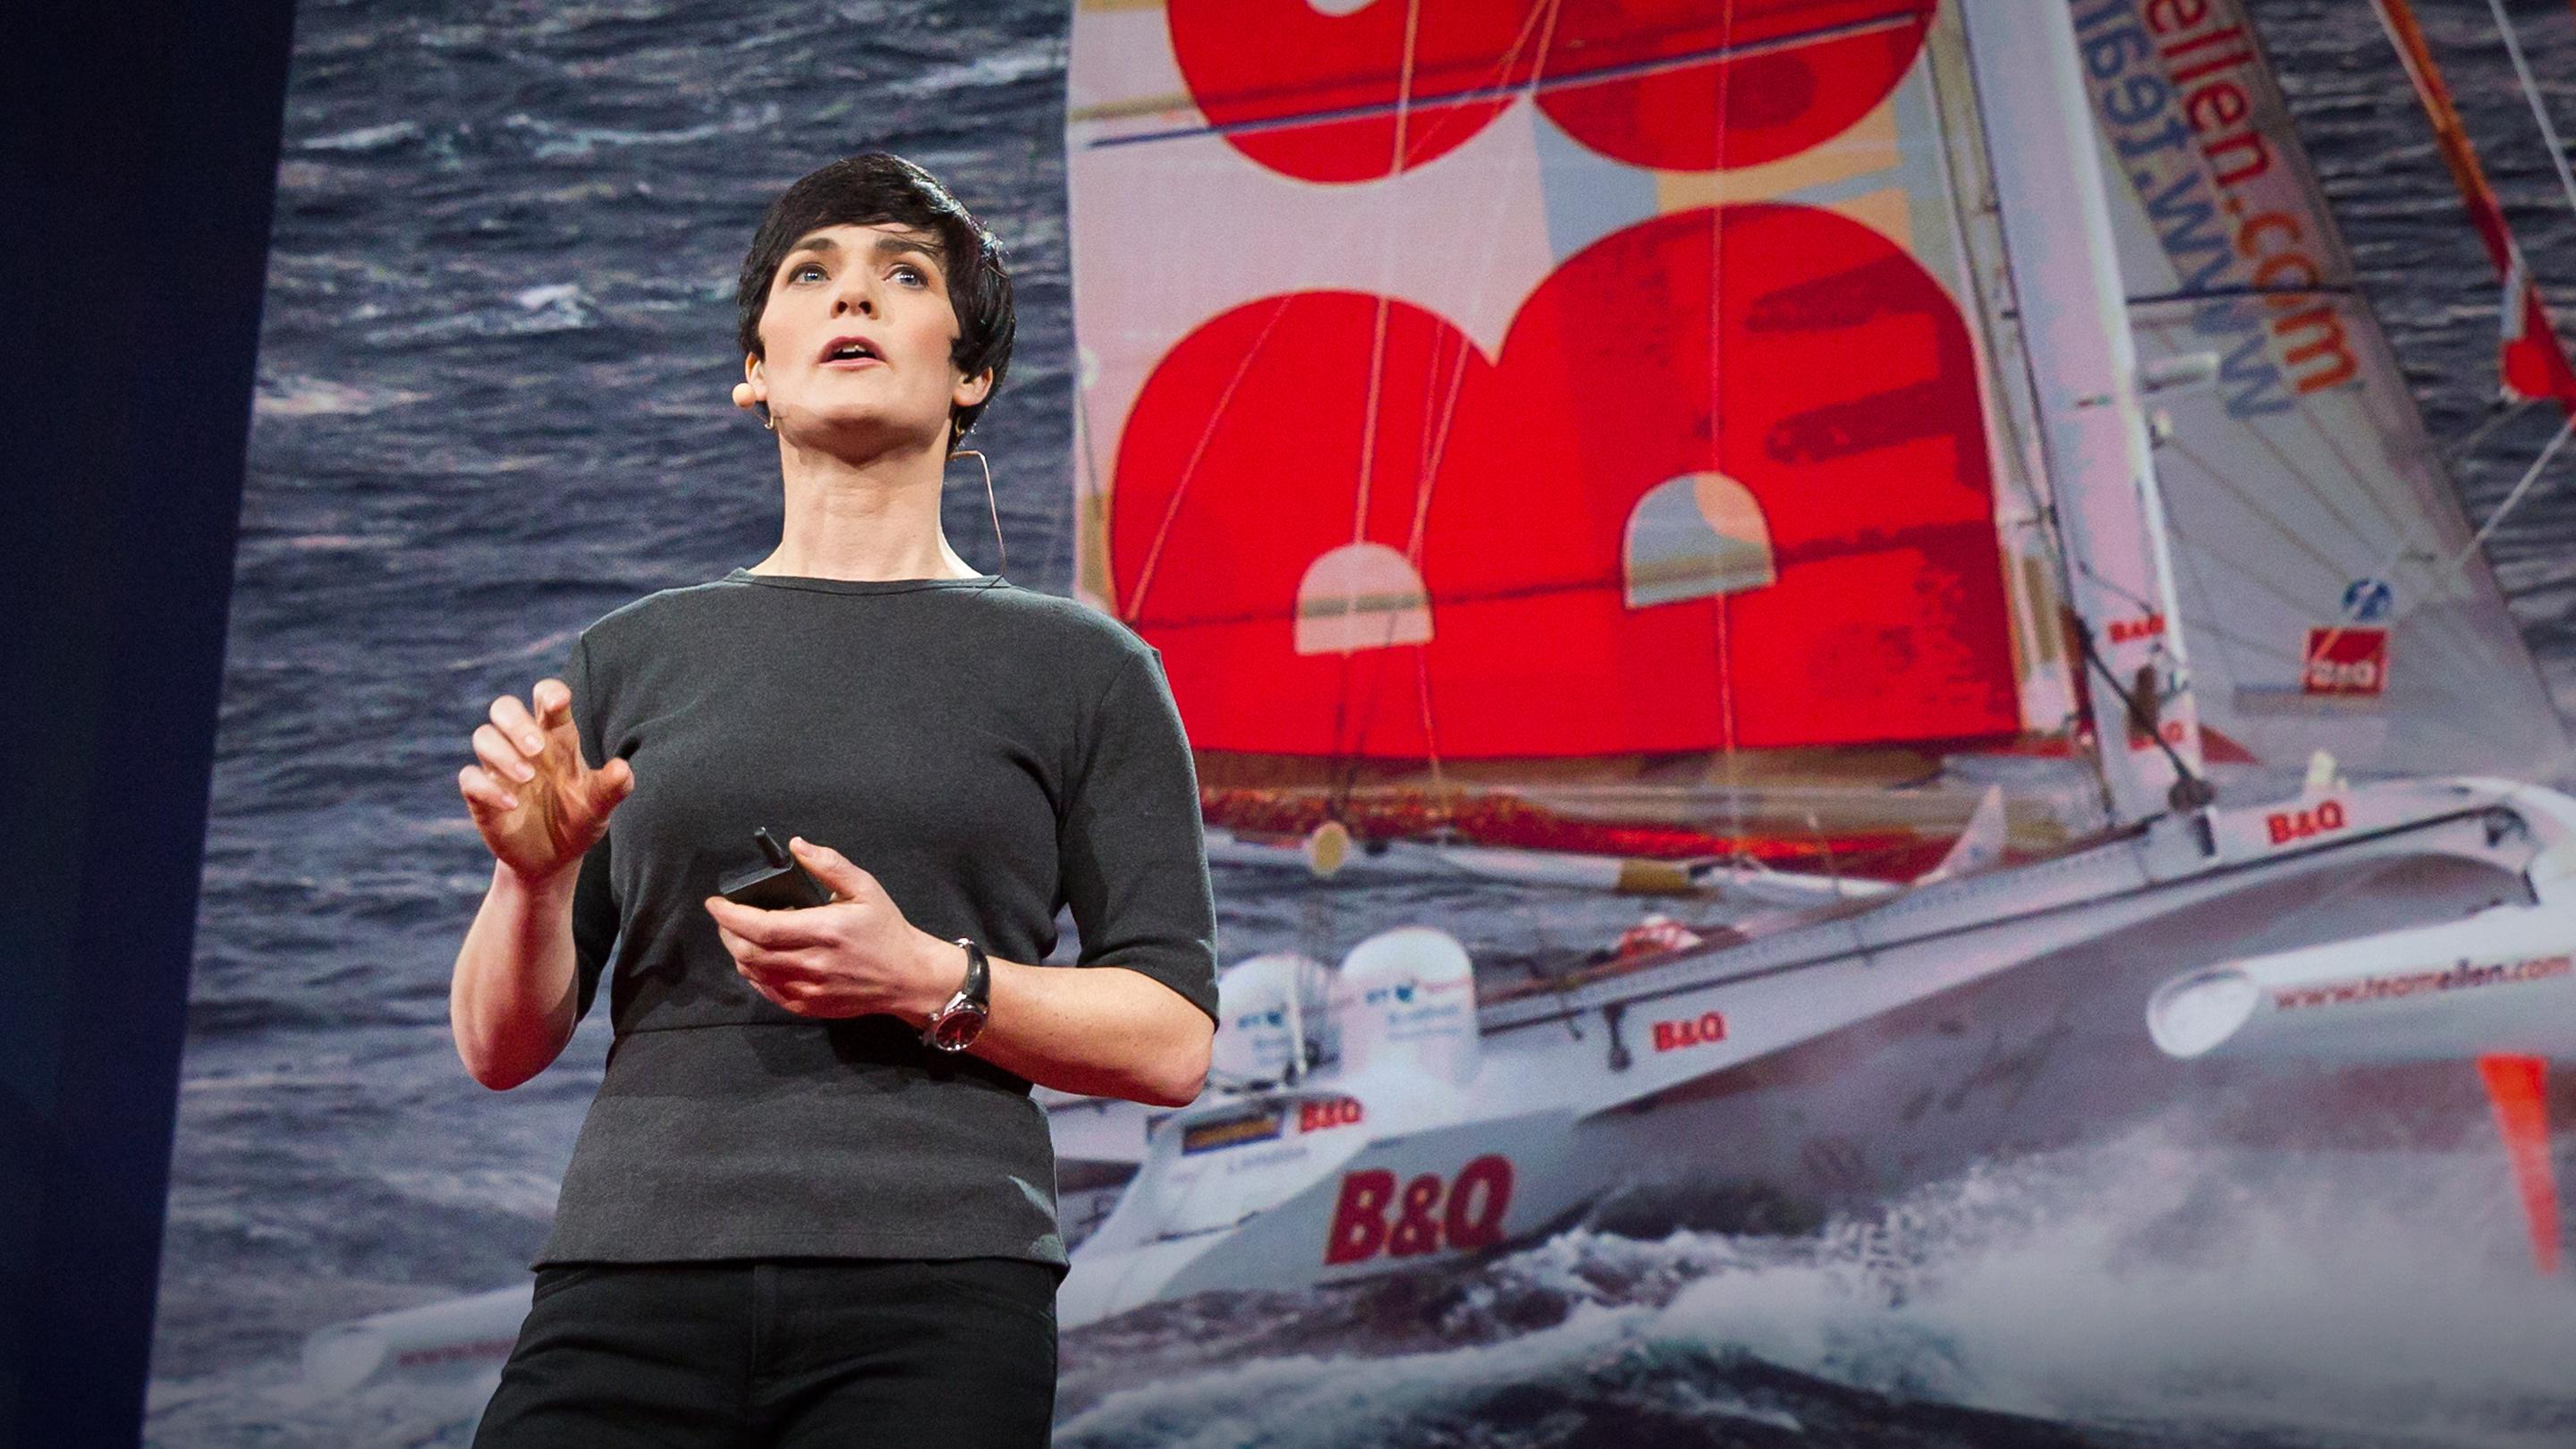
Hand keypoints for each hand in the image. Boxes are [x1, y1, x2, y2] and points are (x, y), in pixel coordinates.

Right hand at [457, 678, 633, 886]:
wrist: (555, 859)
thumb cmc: (579, 820)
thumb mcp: (599, 807)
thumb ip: (612, 788)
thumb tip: (622, 769)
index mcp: (557, 739)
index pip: (546, 699)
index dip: (549, 693)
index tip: (558, 702)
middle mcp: (524, 747)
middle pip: (504, 708)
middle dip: (516, 722)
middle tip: (537, 749)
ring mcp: (500, 768)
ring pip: (483, 736)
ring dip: (502, 753)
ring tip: (527, 778)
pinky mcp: (482, 795)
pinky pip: (469, 777)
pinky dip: (488, 787)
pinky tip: (512, 804)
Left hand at [704, 837, 946, 1019]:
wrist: (907, 977)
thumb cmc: (886, 930)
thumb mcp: (865, 888)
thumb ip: (829, 864)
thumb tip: (796, 845)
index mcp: (825, 930)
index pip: (762, 927)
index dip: (730, 915)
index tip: (715, 903)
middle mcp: (814, 963)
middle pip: (749, 953)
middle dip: (727, 933)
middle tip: (725, 917)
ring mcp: (810, 989)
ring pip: (754, 973)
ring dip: (737, 952)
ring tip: (739, 934)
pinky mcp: (809, 1006)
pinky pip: (768, 991)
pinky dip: (753, 973)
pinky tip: (757, 958)